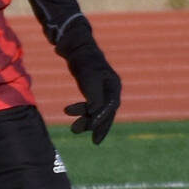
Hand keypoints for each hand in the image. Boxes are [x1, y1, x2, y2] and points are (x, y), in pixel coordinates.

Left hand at [58, 20, 120, 143]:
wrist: (76, 47)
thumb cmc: (84, 62)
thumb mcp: (89, 79)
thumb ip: (94, 97)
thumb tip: (95, 115)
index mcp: (114, 86)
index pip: (110, 108)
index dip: (102, 121)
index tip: (92, 132)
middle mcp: (111, 88)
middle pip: (107, 112)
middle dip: (98, 126)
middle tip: (92, 141)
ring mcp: (103, 89)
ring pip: (98, 110)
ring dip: (87, 120)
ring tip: (74, 129)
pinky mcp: (94, 88)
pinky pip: (92, 105)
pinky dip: (84, 112)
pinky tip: (74, 115)